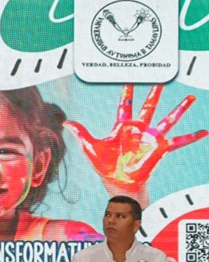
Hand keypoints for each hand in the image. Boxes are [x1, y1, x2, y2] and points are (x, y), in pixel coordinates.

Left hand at [64, 85, 207, 198]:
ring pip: (168, 119)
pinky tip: (204, 132)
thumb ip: (81, 133)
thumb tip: (66, 122)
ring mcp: (151, 138)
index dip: (127, 92)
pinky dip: (192, 137)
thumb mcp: (90, 147)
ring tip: (191, 98)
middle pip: (148, 106)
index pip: (125, 105)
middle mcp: (139, 130)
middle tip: (161, 78)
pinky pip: (179, 141)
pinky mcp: (160, 148)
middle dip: (154, 92)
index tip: (130, 78)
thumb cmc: (105, 167)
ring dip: (179, 109)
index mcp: (122, 127)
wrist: (118, 183)